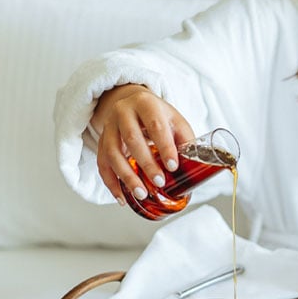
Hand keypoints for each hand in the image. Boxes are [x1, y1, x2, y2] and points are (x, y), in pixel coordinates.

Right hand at [90, 84, 193, 202]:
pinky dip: (111, 183)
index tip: (173, 167)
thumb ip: (184, 140)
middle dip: (146, 164)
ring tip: (142, 193)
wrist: (131, 102)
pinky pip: (102, 164)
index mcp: (146, 104)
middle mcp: (123, 112)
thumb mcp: (175, 120)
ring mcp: (109, 127)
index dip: (165, 147)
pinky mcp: (102, 141)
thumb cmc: (158, 115)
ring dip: (127, 176)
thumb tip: (195, 167)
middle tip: (159, 183)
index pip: (156, 126)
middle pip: (132, 139)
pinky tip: (122, 197)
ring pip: (113, 153)